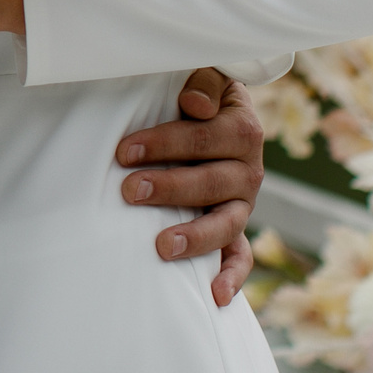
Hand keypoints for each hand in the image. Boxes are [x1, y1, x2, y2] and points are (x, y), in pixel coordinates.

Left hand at [117, 70, 265, 307]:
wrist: (216, 116)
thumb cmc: (197, 96)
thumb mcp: (206, 76)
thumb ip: (204, 81)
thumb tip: (195, 104)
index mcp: (242, 129)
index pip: (204, 137)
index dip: (164, 143)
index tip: (124, 151)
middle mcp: (248, 170)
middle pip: (211, 182)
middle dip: (169, 187)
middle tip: (129, 191)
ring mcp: (243, 204)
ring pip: (226, 224)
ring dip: (195, 236)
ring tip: (161, 246)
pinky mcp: (236, 230)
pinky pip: (241, 258)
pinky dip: (232, 278)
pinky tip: (214, 296)